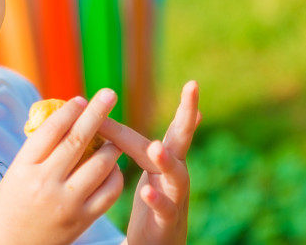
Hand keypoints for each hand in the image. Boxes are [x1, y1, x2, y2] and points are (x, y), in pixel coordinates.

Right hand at [0, 89, 124, 244]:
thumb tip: (64, 118)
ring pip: (99, 165)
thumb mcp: (15, 174)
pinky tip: (113, 168)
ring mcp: (66, 203)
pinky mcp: (82, 220)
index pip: (51, 131)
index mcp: (25, 168)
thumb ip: (37, 150)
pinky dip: (115, 176)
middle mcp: (45, 183)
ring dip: (112, 147)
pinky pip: (109, 192)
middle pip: (77, 140)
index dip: (69, 112)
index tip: (81, 99)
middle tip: (108, 95)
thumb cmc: (11, 206)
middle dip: (96, 114)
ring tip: (116, 139)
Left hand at [97, 81, 201, 244]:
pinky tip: (144, 189)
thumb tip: (113, 117)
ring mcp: (175, 197)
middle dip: (187, 113)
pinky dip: (157, 199)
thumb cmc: (153, 206)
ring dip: (167, 161)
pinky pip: (165, 208)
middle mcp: (174, 174)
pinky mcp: (167, 221)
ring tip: (156, 147)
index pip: (158, 130)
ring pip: (176, 175)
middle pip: (182, 140)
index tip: (189, 84)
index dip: (173, 108)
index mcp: (165, 160)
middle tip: (192, 87)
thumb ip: (138, 146)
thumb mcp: (150, 171)